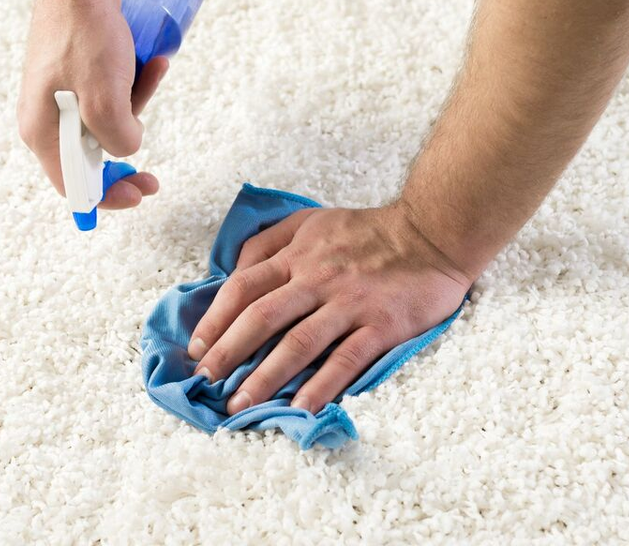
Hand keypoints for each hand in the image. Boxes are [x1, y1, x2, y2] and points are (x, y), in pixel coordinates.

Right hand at [17, 0, 168, 208]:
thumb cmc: (87, 36)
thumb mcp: (106, 100)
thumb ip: (117, 138)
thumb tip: (127, 149)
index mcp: (41, 131)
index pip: (73, 185)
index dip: (108, 196)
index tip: (140, 193)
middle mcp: (45, 117)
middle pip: (90, 156)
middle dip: (127, 151)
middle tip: (156, 173)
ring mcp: (60, 92)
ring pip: (105, 119)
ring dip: (137, 103)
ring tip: (156, 69)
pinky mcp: (75, 70)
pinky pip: (108, 90)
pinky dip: (132, 82)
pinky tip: (153, 62)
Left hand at [188, 203, 472, 414]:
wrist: (433, 231)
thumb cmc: (368, 230)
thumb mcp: (310, 221)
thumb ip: (269, 243)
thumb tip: (230, 272)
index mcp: (296, 254)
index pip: (243, 287)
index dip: (214, 320)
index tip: (195, 350)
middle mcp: (316, 278)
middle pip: (261, 317)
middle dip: (228, 353)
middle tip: (205, 383)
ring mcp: (349, 303)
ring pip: (298, 343)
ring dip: (265, 377)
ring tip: (240, 404)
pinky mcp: (381, 325)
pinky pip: (346, 359)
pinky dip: (320, 385)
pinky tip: (299, 408)